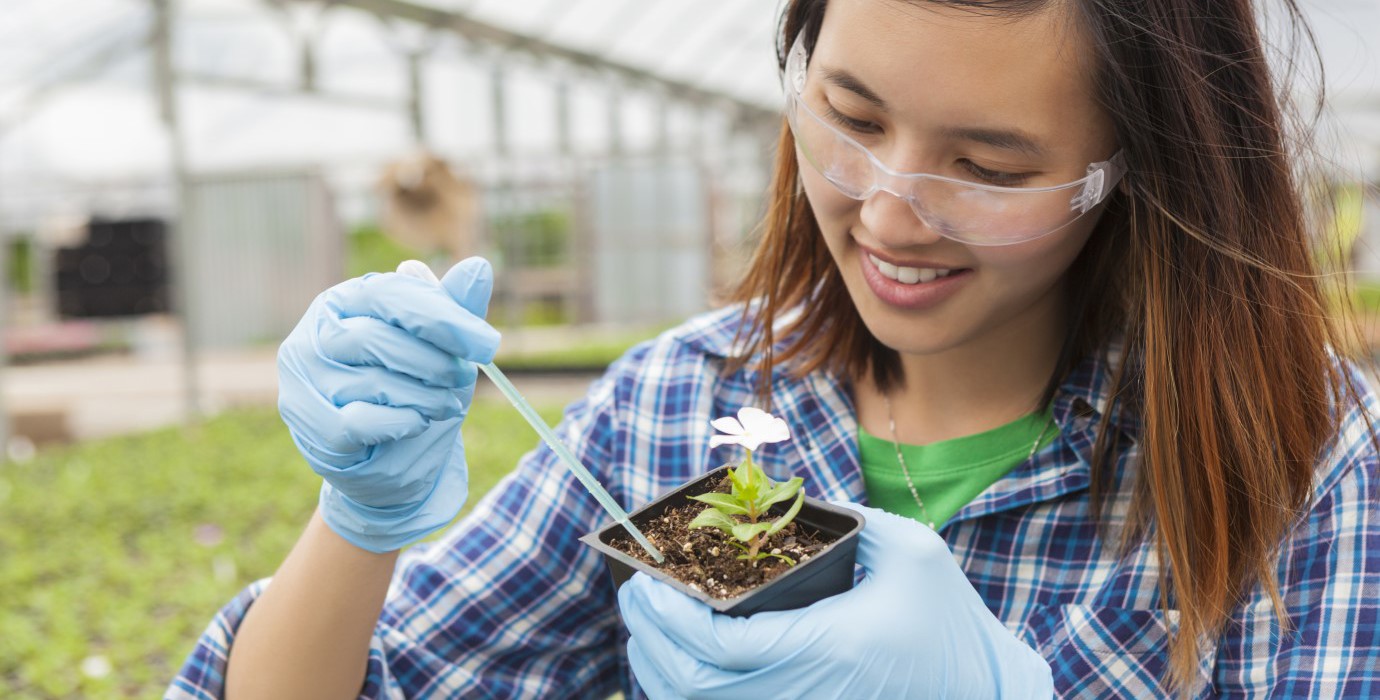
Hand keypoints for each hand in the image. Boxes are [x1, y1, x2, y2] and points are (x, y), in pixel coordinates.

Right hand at [277, 258, 499, 552]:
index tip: (487, 344)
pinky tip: (418, 423)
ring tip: (444, 404)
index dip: (441, 317)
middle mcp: (315, 334)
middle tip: (462, 379)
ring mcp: (304, 380)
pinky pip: (360, 421)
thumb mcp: (443, 348)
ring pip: (373, 383)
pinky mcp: (309, 425)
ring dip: (425, 397)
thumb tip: (478, 267)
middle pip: (377, 338)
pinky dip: (401, 423)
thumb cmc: (415, 390)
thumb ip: (456, 310)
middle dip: (434, 363)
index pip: (389, 295)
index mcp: (346, 300)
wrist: (392, 458)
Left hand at [617, 503, 1052, 698]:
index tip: (644, 588)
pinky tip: (682, 668)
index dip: (668, 619)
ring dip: (661, 674)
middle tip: (634, 602)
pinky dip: (690, 697)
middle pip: (692, 688)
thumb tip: (779, 501)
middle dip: (650, 643)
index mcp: (826, 649)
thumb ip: (843, 520)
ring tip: (650, 630)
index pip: (718, 646)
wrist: (986, 694)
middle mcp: (804, 695)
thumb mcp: (909, 553)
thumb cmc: (951, 623)